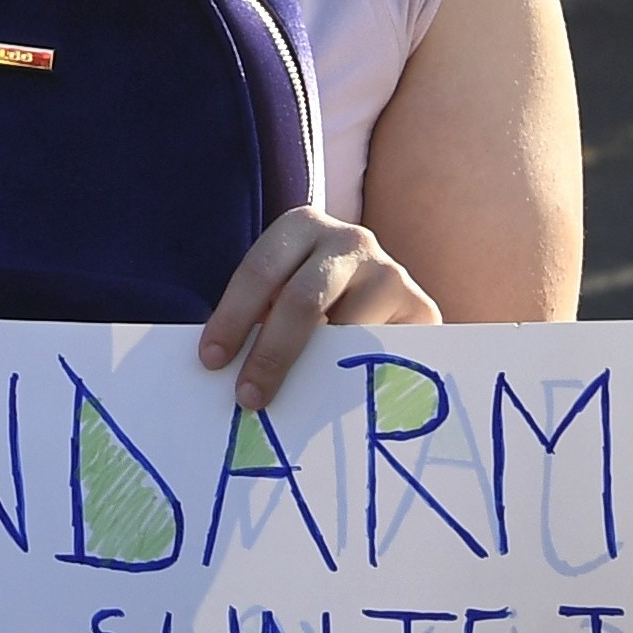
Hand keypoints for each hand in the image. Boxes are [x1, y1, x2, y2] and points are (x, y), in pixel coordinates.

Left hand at [197, 203, 436, 408]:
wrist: (389, 303)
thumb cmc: (319, 300)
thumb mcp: (285, 295)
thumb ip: (261, 317)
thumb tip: (222, 368)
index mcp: (301, 226)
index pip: (260, 270)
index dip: (232, 317)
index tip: (212, 361)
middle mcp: (348, 239)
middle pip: (301, 299)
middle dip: (269, 353)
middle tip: (248, 398)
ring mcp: (389, 270)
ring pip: (343, 332)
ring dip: (314, 373)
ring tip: (293, 405)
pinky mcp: (421, 306)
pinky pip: (379, 352)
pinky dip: (353, 379)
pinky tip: (335, 403)